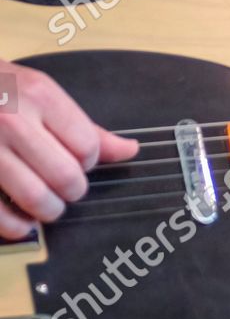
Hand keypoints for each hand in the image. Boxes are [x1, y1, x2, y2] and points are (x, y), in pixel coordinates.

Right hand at [0, 59, 139, 240]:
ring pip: (35, 197)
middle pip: (64, 175)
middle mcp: (15, 121)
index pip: (86, 145)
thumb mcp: (44, 94)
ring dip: (50, 210)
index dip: (90, 161)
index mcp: (41, 97)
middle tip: (69, 188)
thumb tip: (129, 150)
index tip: (82, 162)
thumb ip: (85, 125)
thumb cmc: (5, 91)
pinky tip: (24, 223)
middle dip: (74, 190)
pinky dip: (17, 227)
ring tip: (49, 205)